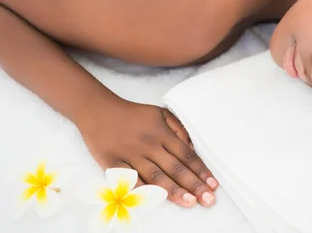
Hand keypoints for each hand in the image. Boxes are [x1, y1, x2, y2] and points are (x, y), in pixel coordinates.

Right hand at [78, 99, 218, 207]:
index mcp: (162, 133)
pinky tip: (156, 200)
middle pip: (175, 168)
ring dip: (174, 191)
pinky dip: (142, 190)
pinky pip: (130, 180)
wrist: (98, 110)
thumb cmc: (133, 114)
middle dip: (193, 185)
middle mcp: (149, 145)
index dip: (201, 171)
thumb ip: (178, 130)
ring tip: (190, 202)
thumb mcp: (161, 113)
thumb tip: (192, 150)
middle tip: (208, 200)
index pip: (186, 155)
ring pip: (156, 176)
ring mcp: (131, 155)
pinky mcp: (113, 163)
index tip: (213, 185)